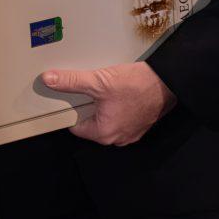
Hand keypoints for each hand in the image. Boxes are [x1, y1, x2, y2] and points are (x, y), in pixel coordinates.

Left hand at [41, 62, 176, 146]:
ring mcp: (131, 133)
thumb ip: (72, 81)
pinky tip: (120, 92)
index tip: (72, 97)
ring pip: (107, 120)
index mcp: (104, 134)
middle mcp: (117, 139)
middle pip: (92, 123)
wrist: (168, 82)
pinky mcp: (141, 124)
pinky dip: (118, 107)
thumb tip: (50, 80)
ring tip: (106, 89)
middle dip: (89, 107)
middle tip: (91, 89)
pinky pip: (122, 118)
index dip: (72, 110)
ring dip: (104, 106)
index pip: (76, 126)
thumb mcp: (99, 81)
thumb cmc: (136, 85)